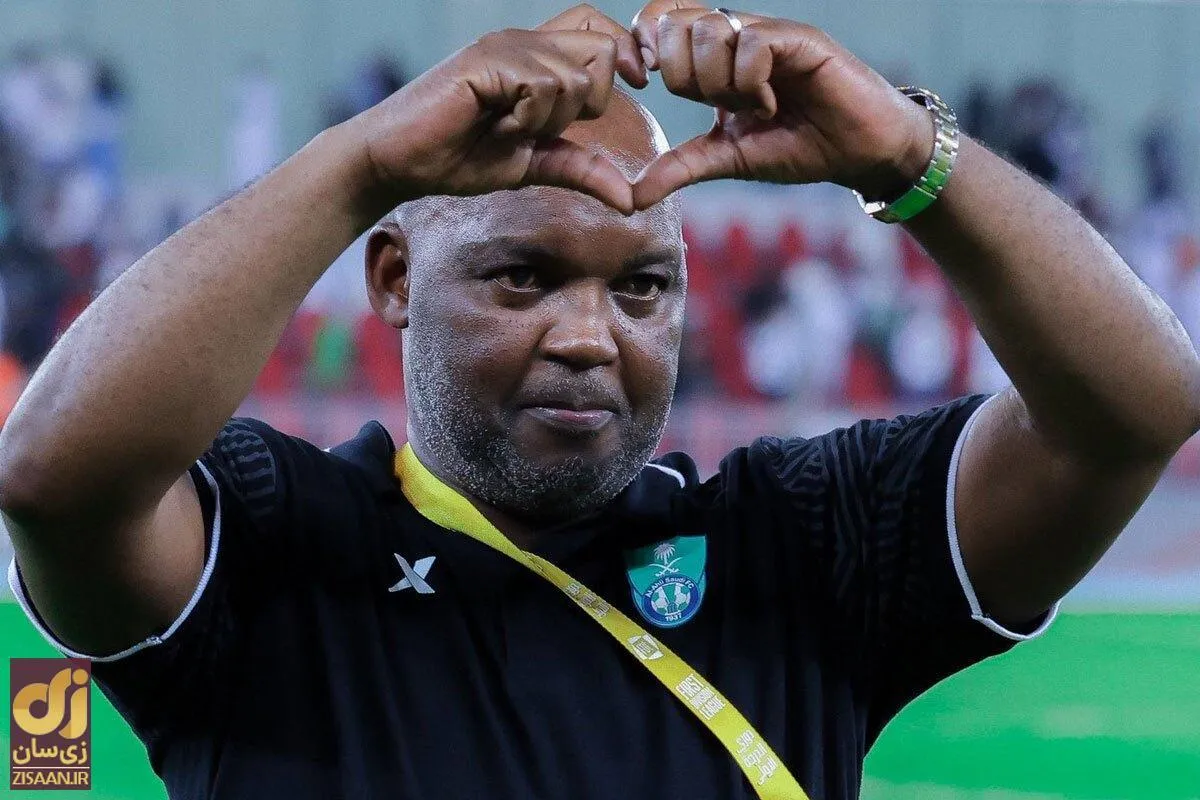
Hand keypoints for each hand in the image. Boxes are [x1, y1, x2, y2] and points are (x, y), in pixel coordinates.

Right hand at [350, 5, 648, 214]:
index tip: (635, 88)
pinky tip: (499, 124)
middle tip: (545, 127)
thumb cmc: (458, 157)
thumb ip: (582, 169)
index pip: (602, 29)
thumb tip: (632, 201)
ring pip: (575, 76)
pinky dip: (529, 116)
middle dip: (590, 100)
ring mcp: (504, 46)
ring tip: (511, 128)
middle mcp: (525, 40)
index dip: (626, 55)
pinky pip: (542, 85)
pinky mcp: (486, 61)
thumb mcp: (534, 164)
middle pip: (603, 50)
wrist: (399, 163)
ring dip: (552, 117)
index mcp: (538, 56)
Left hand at [629, 1, 934, 209]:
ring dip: (721, 82)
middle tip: (716, 105)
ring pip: (710, 31)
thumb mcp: (729, 159)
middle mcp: (738, 34)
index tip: (649, 83)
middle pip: (675, 25)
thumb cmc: (800, 148)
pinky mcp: (799, 39)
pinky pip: (751, 44)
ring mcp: (768, 32)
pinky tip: (770, 104)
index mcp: (715, 56)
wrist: (859, 153)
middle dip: (683, 76)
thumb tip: (633, 197)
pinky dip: (751, 83)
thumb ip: (681, 168)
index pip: (659, 21)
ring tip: (752, 107)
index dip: (645, 46)